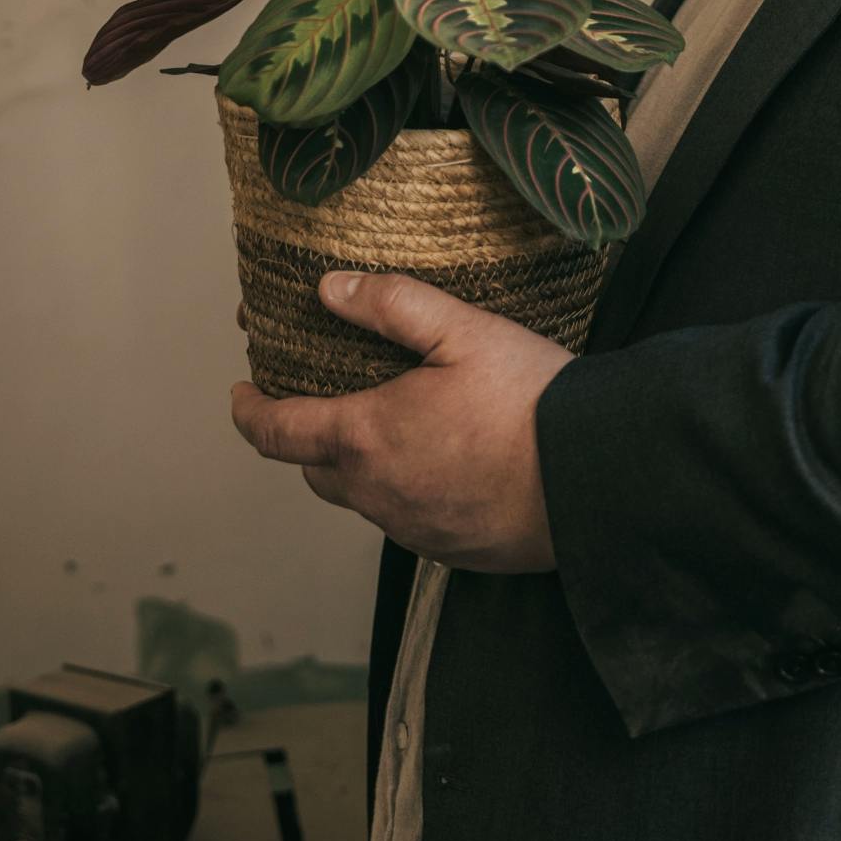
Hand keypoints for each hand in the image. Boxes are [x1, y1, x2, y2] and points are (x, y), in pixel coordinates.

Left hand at [230, 272, 573, 572]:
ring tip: (388, 429)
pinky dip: (405, 492)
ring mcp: (413, 528)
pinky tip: (441, 465)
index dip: (250, 411)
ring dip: (359, 468)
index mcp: (366, 437)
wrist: (597, 478)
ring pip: (362, 499)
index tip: (243, 394)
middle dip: (306, 438)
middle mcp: (378, 494)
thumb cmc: (532, 402)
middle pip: (314, 470)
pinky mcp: (450, 550)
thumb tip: (330, 289)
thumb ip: (392, 305)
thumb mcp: (463, 330)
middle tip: (320, 403)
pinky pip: (406, 521)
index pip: (277, 431)